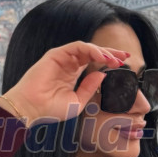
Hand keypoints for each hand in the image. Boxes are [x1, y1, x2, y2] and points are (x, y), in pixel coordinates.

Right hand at [0, 41, 127, 122]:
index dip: (108, 61)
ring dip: (102, 52)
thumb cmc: (51, 110)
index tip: (123, 64)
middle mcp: (68, 64)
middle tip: (125, 56)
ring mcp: (61, 58)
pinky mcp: (55, 54)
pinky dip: (91, 50)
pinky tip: (101, 57)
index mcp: (72, 74)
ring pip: (86, 48)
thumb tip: (101, 74)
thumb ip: (90, 88)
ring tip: (114, 60)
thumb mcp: (78, 102)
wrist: (32, 109)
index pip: (93, 62)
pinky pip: (77, 47)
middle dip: (110, 53)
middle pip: (93, 53)